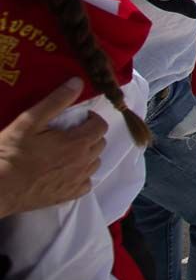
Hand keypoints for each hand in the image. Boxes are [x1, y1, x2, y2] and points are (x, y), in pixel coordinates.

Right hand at [0, 78, 106, 218]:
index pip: (101, 126)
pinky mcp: (67, 196)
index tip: (78, 118)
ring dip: (87, 154)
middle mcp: (83, 163)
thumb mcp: (30, 121)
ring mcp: (76, 181)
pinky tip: (67, 171)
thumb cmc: (11, 153)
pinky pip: (86, 184)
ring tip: (67, 150)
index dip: (91, 119)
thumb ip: (56, 101)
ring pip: (94, 163)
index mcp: (77, 143)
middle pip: (100, 143)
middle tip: (71, 132)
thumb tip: (78, 83)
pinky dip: (81, 176)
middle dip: (90, 134)